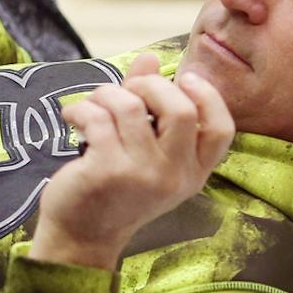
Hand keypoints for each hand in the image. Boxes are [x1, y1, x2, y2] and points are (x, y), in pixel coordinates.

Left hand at [29, 54, 235, 268]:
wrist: (82, 235)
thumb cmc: (114, 189)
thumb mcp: (143, 152)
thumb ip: (150, 105)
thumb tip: (151, 57)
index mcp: (194, 173)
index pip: (221, 129)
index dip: (208, 96)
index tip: (182, 78)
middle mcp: (176, 175)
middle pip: (180, 109)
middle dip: (149, 86)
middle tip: (125, 92)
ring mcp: (143, 174)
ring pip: (132, 106)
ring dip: (106, 94)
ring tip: (92, 105)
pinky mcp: (109, 170)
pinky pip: (98, 117)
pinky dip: (80, 109)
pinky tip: (72, 118)